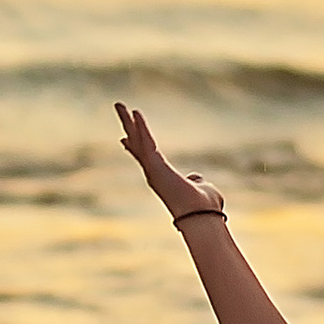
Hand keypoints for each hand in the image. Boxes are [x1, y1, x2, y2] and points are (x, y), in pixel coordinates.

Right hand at [116, 100, 225, 226]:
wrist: (203, 219)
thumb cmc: (205, 207)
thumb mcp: (202, 188)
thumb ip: (196, 181)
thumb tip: (196, 179)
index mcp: (164, 177)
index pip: (146, 157)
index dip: (135, 147)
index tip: (123, 138)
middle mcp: (154, 173)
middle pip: (137, 144)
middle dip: (128, 126)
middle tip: (119, 108)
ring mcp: (152, 170)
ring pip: (137, 140)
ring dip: (128, 121)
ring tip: (120, 104)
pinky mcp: (156, 167)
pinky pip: (147, 142)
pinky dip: (142, 127)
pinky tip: (136, 112)